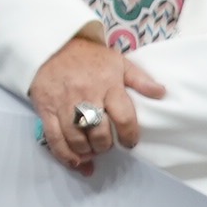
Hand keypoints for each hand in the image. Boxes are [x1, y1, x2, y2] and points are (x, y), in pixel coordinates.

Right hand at [28, 35, 167, 173]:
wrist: (53, 45)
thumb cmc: (90, 57)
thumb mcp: (119, 62)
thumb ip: (140, 79)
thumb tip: (161, 93)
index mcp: (108, 84)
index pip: (124, 118)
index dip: (129, 136)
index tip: (129, 142)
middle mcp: (86, 95)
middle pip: (98, 132)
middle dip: (105, 146)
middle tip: (106, 145)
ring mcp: (63, 103)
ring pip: (76, 138)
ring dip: (87, 151)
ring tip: (91, 150)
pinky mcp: (45, 108)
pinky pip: (54, 137)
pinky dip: (65, 154)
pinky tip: (75, 161)